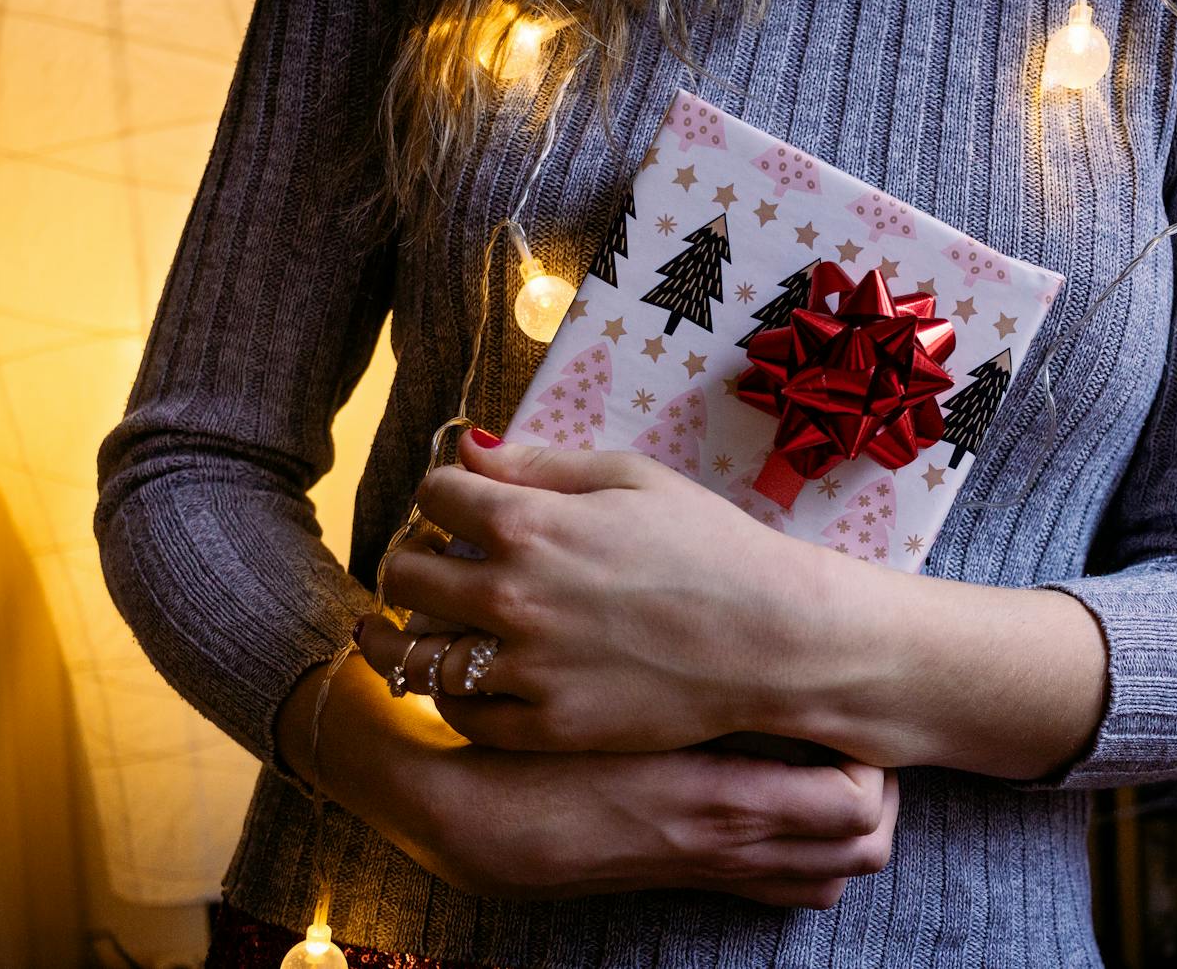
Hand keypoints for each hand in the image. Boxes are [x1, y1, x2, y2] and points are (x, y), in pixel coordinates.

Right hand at [276, 659, 898, 907]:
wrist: (468, 826)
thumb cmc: (534, 757)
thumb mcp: (599, 711)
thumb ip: (670, 680)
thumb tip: (736, 642)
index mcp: (717, 802)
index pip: (851, 805)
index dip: (879, 768)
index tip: (866, 721)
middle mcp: (728, 847)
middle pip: (861, 846)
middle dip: (883, 799)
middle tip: (869, 742)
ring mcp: (713, 871)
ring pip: (829, 876)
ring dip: (849, 835)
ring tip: (842, 773)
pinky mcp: (689, 881)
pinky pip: (782, 891)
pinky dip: (805, 862)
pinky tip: (789, 814)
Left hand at [357, 430, 840, 753]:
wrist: (772, 638)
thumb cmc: (712, 547)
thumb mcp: (633, 479)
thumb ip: (542, 464)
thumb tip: (469, 449)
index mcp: (529, 524)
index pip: (434, 496)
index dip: (444, 494)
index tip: (460, 507)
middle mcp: (512, 596)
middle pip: (405, 576)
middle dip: (414, 561)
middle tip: (438, 567)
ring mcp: (526, 668)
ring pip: (417, 654)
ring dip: (412, 634)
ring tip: (425, 628)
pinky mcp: (547, 726)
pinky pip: (460, 715)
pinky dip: (453, 695)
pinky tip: (469, 678)